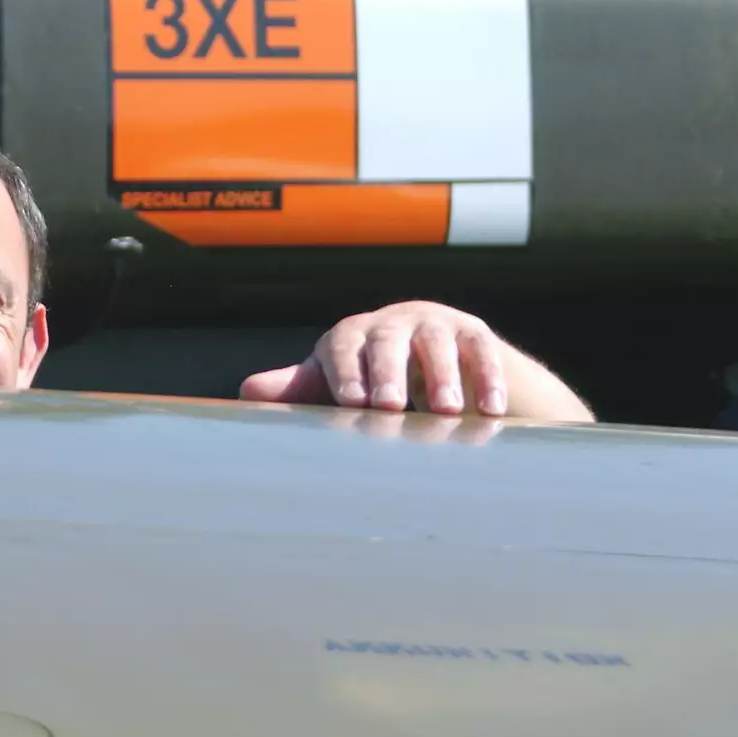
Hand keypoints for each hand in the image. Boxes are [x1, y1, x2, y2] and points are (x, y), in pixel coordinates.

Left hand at [238, 301, 593, 421]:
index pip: (343, 348)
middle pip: (388, 343)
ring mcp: (434, 325)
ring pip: (437, 345)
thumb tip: (246, 391)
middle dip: (389, 374)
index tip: (351, 402)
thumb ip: (296, 388)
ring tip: (444, 413)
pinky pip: (482, 352)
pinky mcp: (474, 334)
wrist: (428, 354)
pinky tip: (491, 412)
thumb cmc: (366, 376)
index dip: (346, 372)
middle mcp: (391, 324)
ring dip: (442, 378)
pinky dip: (488, 380)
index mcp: (350, 336)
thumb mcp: (332, 382)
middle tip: (390, 406)